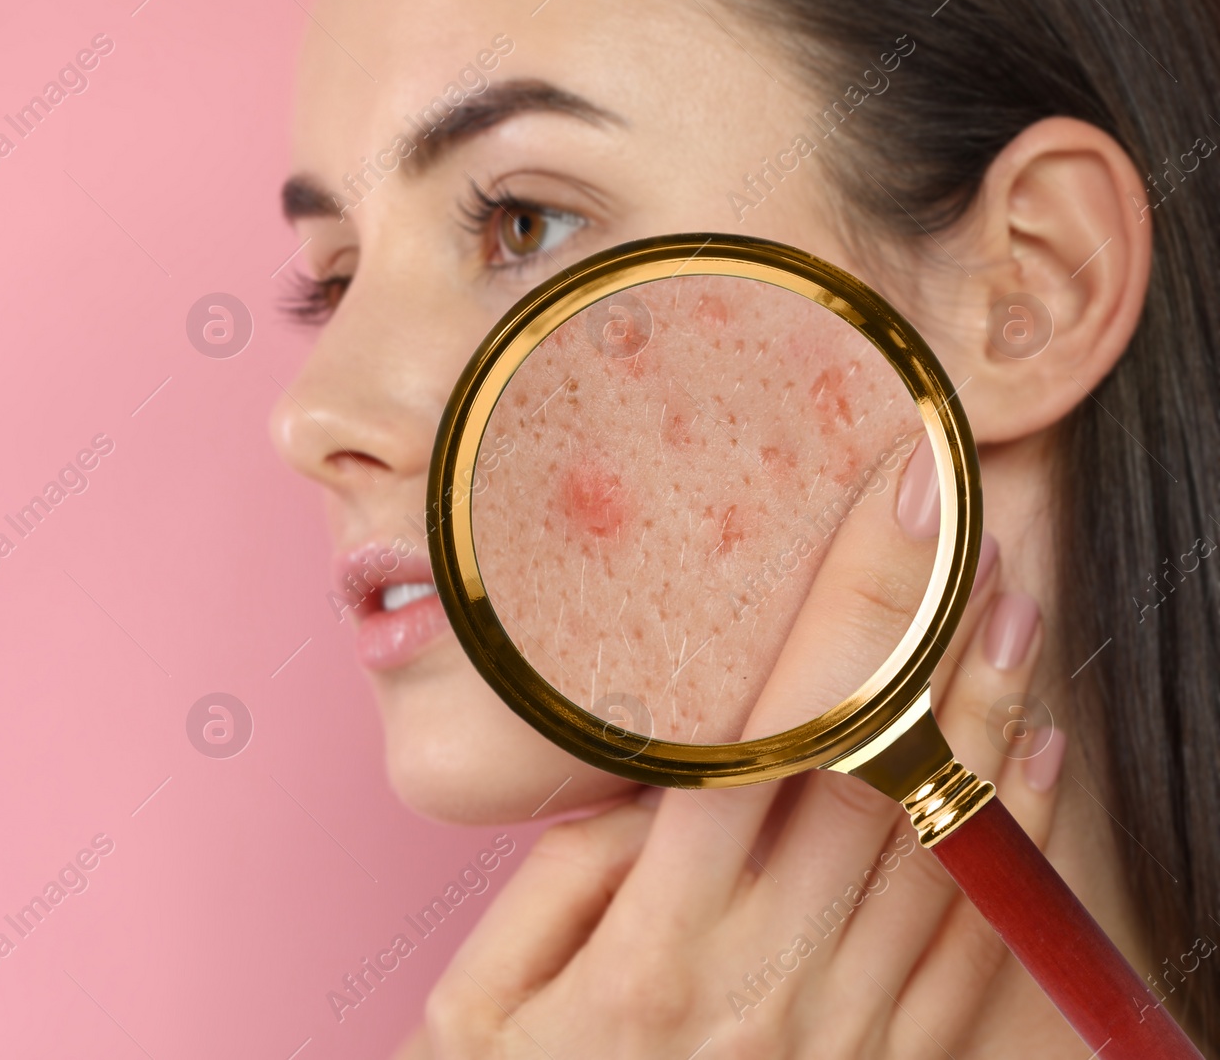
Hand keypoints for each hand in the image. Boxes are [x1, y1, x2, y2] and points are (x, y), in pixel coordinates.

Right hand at [402, 444, 1067, 1058]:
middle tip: (986, 527)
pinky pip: (966, 957)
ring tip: (1018, 611)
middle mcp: (762, 985)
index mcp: (655, 950)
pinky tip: (1033, 765)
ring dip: (990, 720)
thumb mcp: (479, 1006)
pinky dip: (1010, 851)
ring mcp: (833, 1039)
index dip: (839, 610)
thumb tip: (650, 771)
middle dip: (938, 637)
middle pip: (875, 777)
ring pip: (938, 853)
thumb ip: (565, 882)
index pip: (767, 737)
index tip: (892, 505)